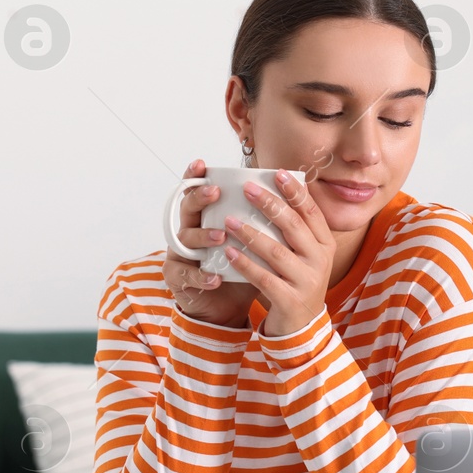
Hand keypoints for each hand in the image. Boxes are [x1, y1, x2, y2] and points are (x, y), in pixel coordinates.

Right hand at [162, 159, 260, 328]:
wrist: (227, 308)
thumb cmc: (241, 271)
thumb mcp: (254, 244)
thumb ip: (264, 221)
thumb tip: (293, 194)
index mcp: (205, 219)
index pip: (198, 193)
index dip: (197, 177)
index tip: (203, 163)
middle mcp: (189, 233)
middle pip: (187, 209)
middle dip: (199, 198)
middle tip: (215, 192)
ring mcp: (180, 256)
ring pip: (186, 240)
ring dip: (204, 237)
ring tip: (221, 236)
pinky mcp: (178, 280)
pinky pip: (188, 276)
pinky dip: (202, 276)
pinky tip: (215, 278)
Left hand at [221, 169, 334, 337]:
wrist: (302, 327)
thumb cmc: (297, 282)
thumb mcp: (305, 255)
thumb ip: (295, 230)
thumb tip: (274, 192)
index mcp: (324, 244)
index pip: (311, 212)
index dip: (295, 192)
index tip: (277, 173)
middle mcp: (320, 260)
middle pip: (293, 226)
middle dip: (270, 204)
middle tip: (247, 189)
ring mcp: (307, 281)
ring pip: (276, 251)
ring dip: (250, 234)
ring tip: (228, 220)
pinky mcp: (290, 300)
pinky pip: (264, 278)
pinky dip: (245, 264)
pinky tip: (228, 252)